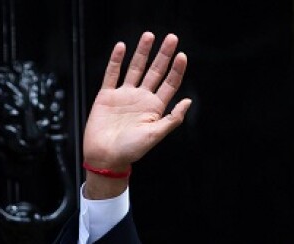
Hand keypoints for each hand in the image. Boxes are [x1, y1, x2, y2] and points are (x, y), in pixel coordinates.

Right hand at [82, 32, 190, 196]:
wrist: (105, 157)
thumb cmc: (131, 150)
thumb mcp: (156, 135)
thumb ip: (172, 118)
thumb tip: (188, 101)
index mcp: (155, 108)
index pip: (169, 84)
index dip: (176, 70)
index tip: (182, 56)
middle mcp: (141, 99)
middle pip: (155, 71)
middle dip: (163, 55)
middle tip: (172, 38)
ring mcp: (124, 96)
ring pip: (135, 68)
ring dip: (142, 52)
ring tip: (149, 36)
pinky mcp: (107, 96)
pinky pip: (112, 74)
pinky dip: (116, 60)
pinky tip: (122, 47)